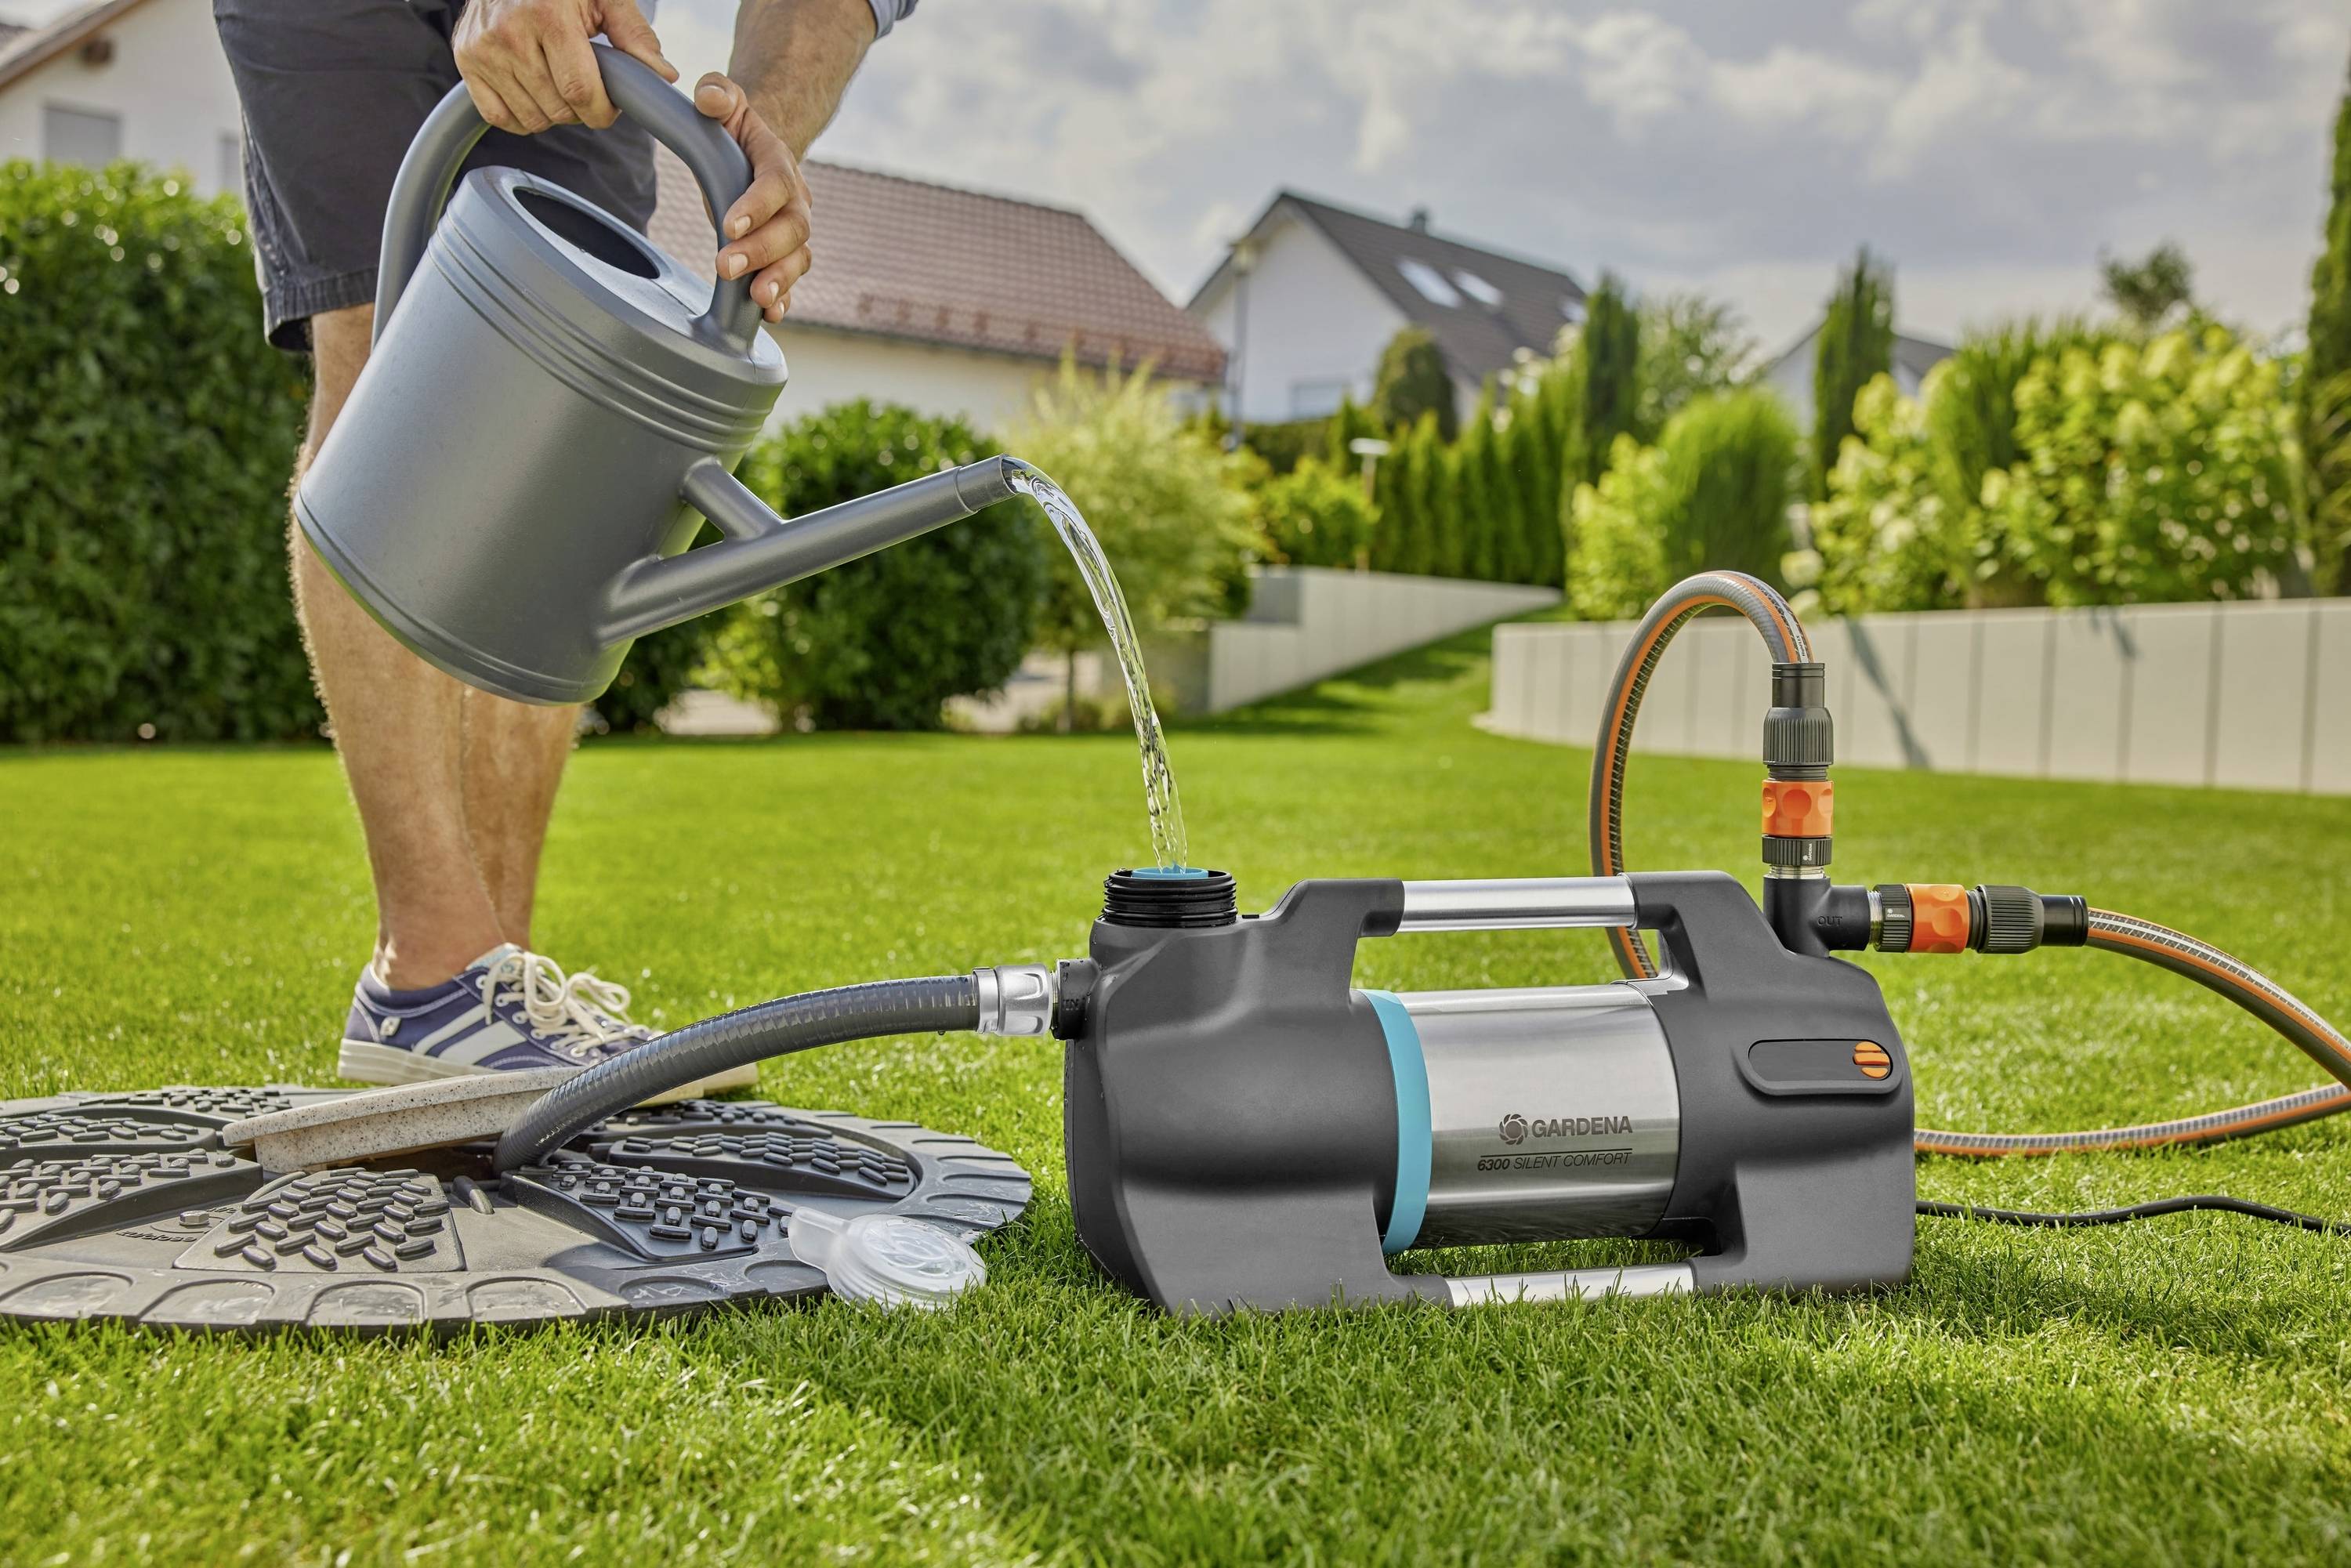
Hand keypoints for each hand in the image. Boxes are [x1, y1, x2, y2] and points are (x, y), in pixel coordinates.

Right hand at [453, 0, 674, 132]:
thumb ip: (635, 36)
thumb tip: (664, 77)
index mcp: (547, 16)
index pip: (580, 93)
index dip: (603, 110)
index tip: (610, 103)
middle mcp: (508, 33)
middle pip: (558, 111)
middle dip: (581, 109)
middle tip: (585, 84)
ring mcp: (482, 49)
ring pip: (532, 119)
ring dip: (553, 112)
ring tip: (558, 80)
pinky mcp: (465, 60)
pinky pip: (499, 117)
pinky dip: (522, 116)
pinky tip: (534, 93)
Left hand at [692, 73, 813, 322]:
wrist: (752, 153)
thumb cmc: (733, 128)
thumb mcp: (724, 99)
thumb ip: (718, 92)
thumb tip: (710, 99)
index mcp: (778, 162)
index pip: (776, 184)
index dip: (757, 206)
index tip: (729, 225)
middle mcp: (794, 201)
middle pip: (793, 230)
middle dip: (763, 251)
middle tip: (728, 266)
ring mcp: (791, 232)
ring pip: (797, 259)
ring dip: (779, 281)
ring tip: (757, 299)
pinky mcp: (781, 256)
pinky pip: (790, 280)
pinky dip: (783, 299)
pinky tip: (770, 315)